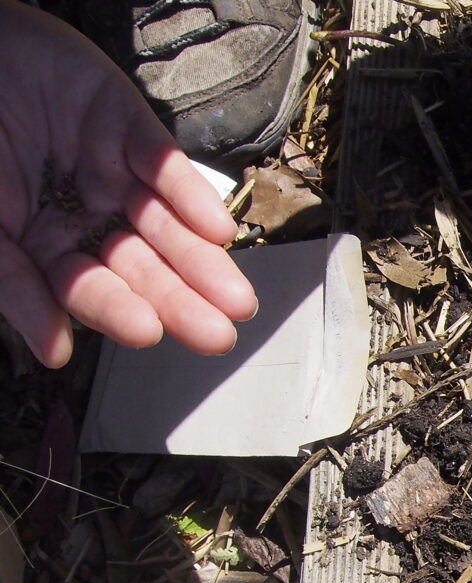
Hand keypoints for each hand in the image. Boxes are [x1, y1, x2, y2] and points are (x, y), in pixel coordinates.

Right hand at [0, 1, 255, 367]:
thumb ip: (12, 280)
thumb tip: (55, 353)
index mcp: (47, 244)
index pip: (89, 288)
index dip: (117, 310)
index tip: (146, 333)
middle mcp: (88, 216)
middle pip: (141, 266)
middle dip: (179, 301)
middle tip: (216, 335)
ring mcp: (111, 173)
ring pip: (166, 226)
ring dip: (201, 262)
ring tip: (234, 299)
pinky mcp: (128, 126)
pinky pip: (162, 164)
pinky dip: (190, 195)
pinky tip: (216, 229)